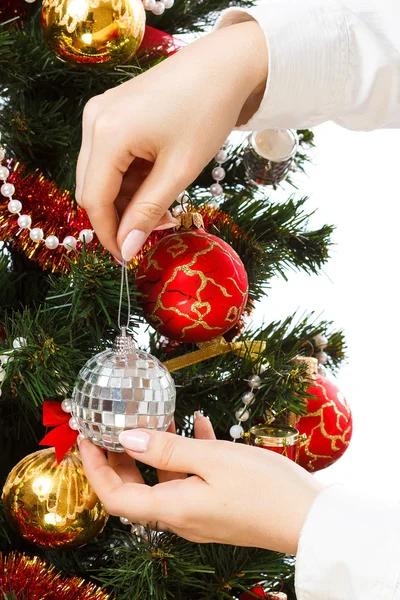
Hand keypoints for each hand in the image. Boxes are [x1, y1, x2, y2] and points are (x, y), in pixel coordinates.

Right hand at [75, 20, 267, 260]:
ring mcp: (100, 113)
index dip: (109, 234)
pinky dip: (130, 179)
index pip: (93, 200)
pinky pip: (110, 157)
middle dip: (119, 217)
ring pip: (101, 175)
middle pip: (92, 188)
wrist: (224, 65)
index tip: (129, 258)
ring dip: (127, 199)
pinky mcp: (112, 111)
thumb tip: (127, 250)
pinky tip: (156, 184)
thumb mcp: (179, 171)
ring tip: (164, 207)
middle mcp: (93, 122)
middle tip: (155, 231)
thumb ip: (148, 212)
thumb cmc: (207, 113)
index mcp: (107, 134)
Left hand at [79, 414, 324, 553]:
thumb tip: (127, 438)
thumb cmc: (263, 487)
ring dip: (156, 450)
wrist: (310, 518)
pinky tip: (201, 424)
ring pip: (163, 480)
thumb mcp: (212, 459)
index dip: (96, 468)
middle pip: (134, 490)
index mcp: (173, 509)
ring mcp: (199, 512)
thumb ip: (167, 449)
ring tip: (158, 415)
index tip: (88, 438)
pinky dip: (187, 453)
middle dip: (120, 457)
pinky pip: (190, 478)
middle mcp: (180, 516)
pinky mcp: (216, 505)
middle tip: (115, 424)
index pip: (115, 497)